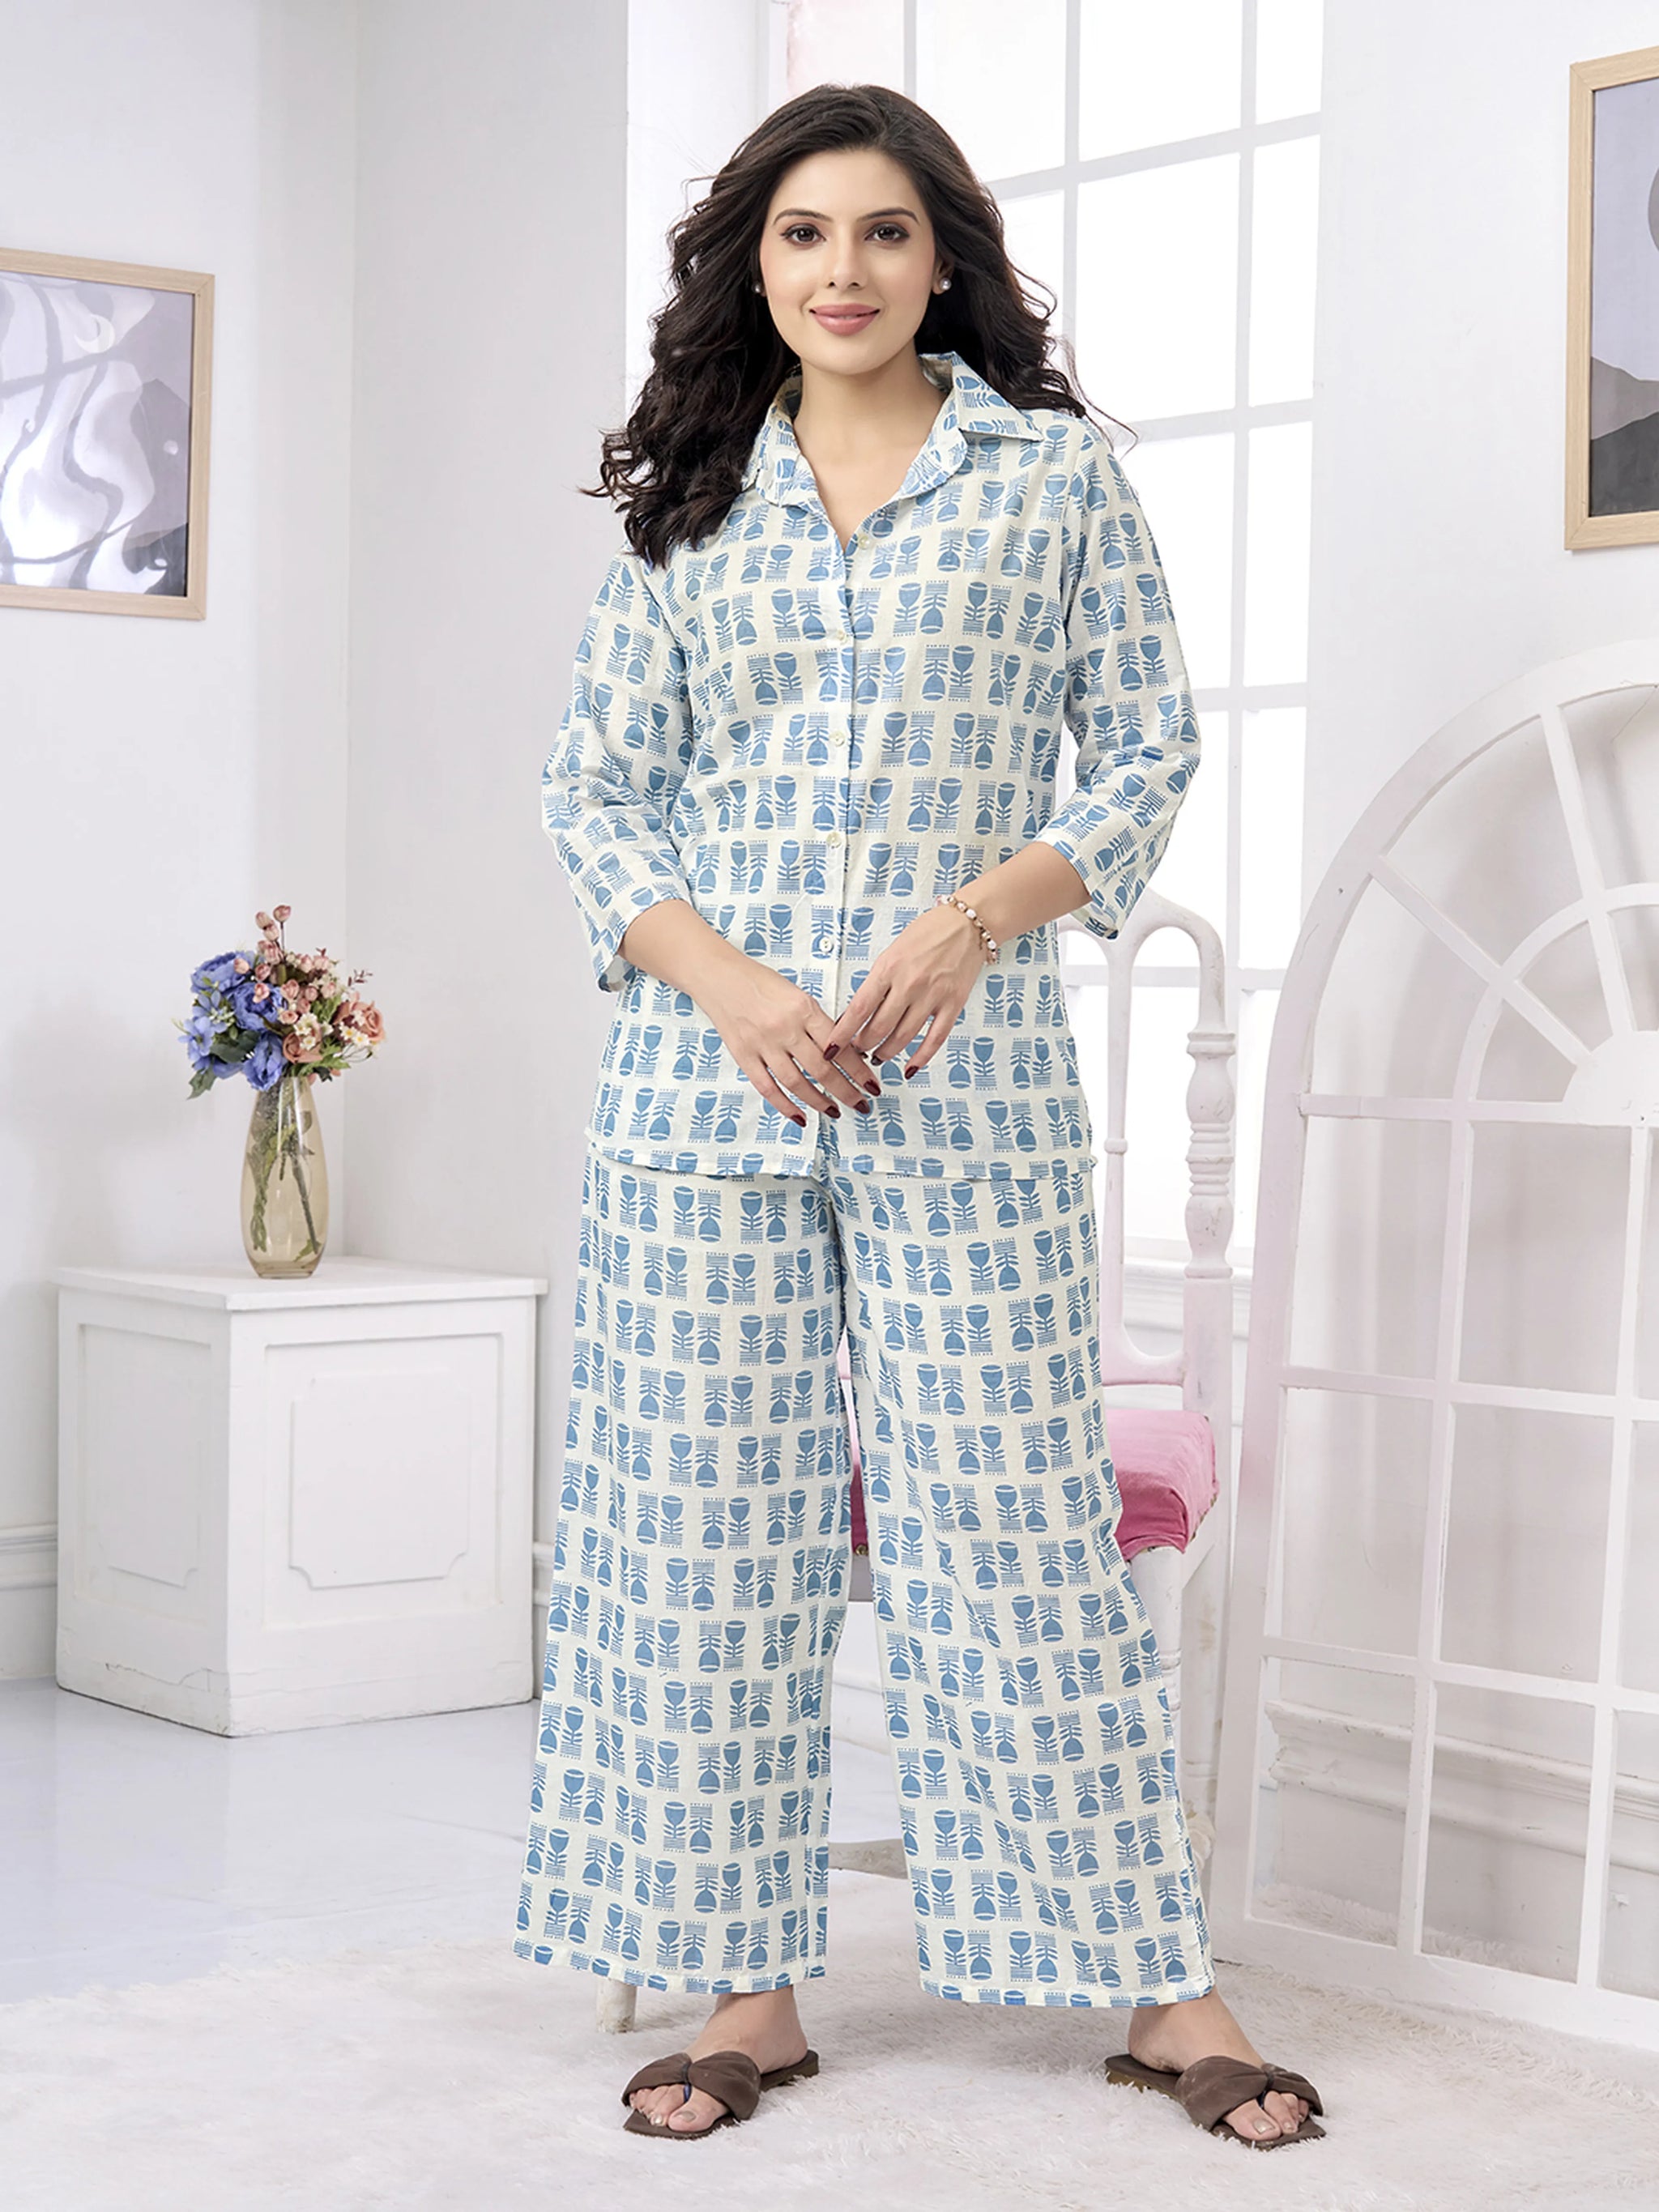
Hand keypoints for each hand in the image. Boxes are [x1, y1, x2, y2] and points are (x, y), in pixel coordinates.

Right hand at [697, 955, 882, 1125]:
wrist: (719, 976)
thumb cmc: (761, 982)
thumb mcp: (798, 995)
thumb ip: (817, 1023)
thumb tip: (842, 1051)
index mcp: (803, 1009)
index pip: (839, 1047)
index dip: (858, 1070)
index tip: (871, 1083)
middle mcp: (784, 1028)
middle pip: (822, 1069)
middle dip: (846, 1091)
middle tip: (860, 1103)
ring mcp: (762, 1044)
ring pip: (797, 1083)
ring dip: (820, 1101)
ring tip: (835, 1111)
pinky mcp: (744, 1056)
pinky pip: (768, 1088)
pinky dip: (786, 1106)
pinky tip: (801, 1116)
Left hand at [819, 902, 986, 1078]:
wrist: (966, 923)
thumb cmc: (927, 934)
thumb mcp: (892, 953)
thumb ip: (878, 982)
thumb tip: (859, 1013)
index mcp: (888, 968)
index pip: (859, 1009)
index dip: (843, 1033)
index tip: (831, 1049)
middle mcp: (909, 983)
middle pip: (879, 1027)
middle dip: (863, 1045)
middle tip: (857, 1051)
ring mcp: (933, 995)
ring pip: (903, 1037)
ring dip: (886, 1052)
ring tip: (878, 1057)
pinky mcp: (953, 1004)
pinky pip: (935, 1038)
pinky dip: (921, 1057)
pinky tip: (910, 1068)